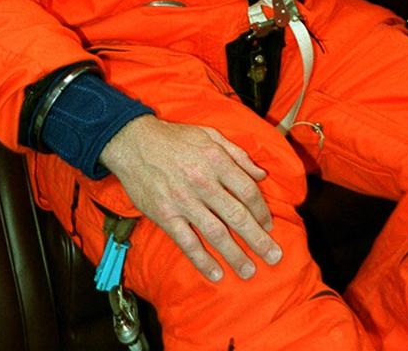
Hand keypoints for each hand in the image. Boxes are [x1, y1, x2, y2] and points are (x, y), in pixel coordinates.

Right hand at [100, 114, 280, 282]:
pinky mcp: (165, 215)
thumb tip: (261, 174)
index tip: (269, 225)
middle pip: (237, 215)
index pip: (247, 191)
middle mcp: (203, 181)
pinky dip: (202, 260)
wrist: (133, 142)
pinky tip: (216, 273)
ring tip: (249, 271)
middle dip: (258, 239)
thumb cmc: (174, 138)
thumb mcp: (209, 135)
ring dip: (235, 255)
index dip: (262, 211)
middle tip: (274, 257)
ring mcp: (183, 200)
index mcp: (216, 160)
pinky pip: (187, 242)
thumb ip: (237, 154)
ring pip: (216, 233)